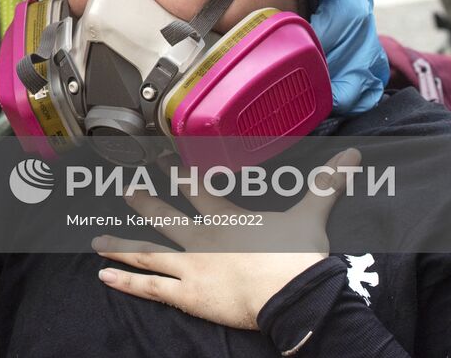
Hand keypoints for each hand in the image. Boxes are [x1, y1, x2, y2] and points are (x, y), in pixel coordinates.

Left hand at [93, 148, 360, 329]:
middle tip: (123, 189)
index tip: (161, 159)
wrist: (292, 295)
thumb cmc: (298, 255)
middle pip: (163, 216)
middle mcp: (200, 237)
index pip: (195, 188)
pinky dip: (125, 282)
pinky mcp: (186, 294)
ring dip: (120, 244)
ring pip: (146, 252)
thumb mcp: (312, 214)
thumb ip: (327, 183)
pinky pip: (149, 287)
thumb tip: (354, 155)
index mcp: (225, 216)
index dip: (178, 172)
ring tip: (96, 240)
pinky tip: (104, 277)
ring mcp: (189, 267)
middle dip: (142, 201)